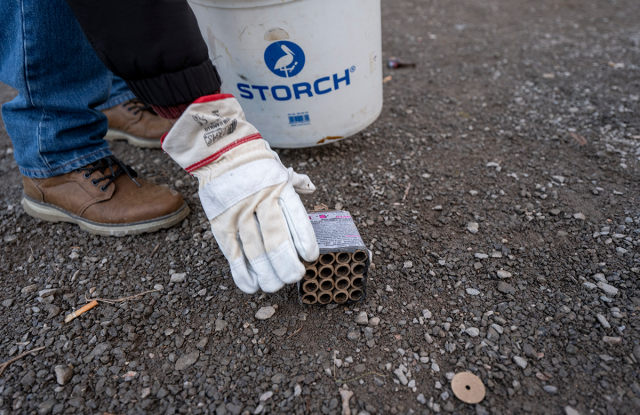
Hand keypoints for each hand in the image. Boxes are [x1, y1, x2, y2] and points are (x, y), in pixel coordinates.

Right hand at [162, 94, 318, 292]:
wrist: (218, 150)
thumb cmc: (254, 163)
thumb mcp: (278, 168)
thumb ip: (296, 183)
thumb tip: (312, 188)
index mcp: (279, 187)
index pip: (294, 215)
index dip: (303, 238)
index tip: (310, 257)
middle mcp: (259, 200)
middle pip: (274, 238)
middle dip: (286, 263)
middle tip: (295, 277)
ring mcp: (238, 212)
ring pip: (254, 249)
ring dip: (266, 273)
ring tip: (275, 286)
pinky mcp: (220, 222)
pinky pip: (232, 252)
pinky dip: (241, 272)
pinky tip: (252, 285)